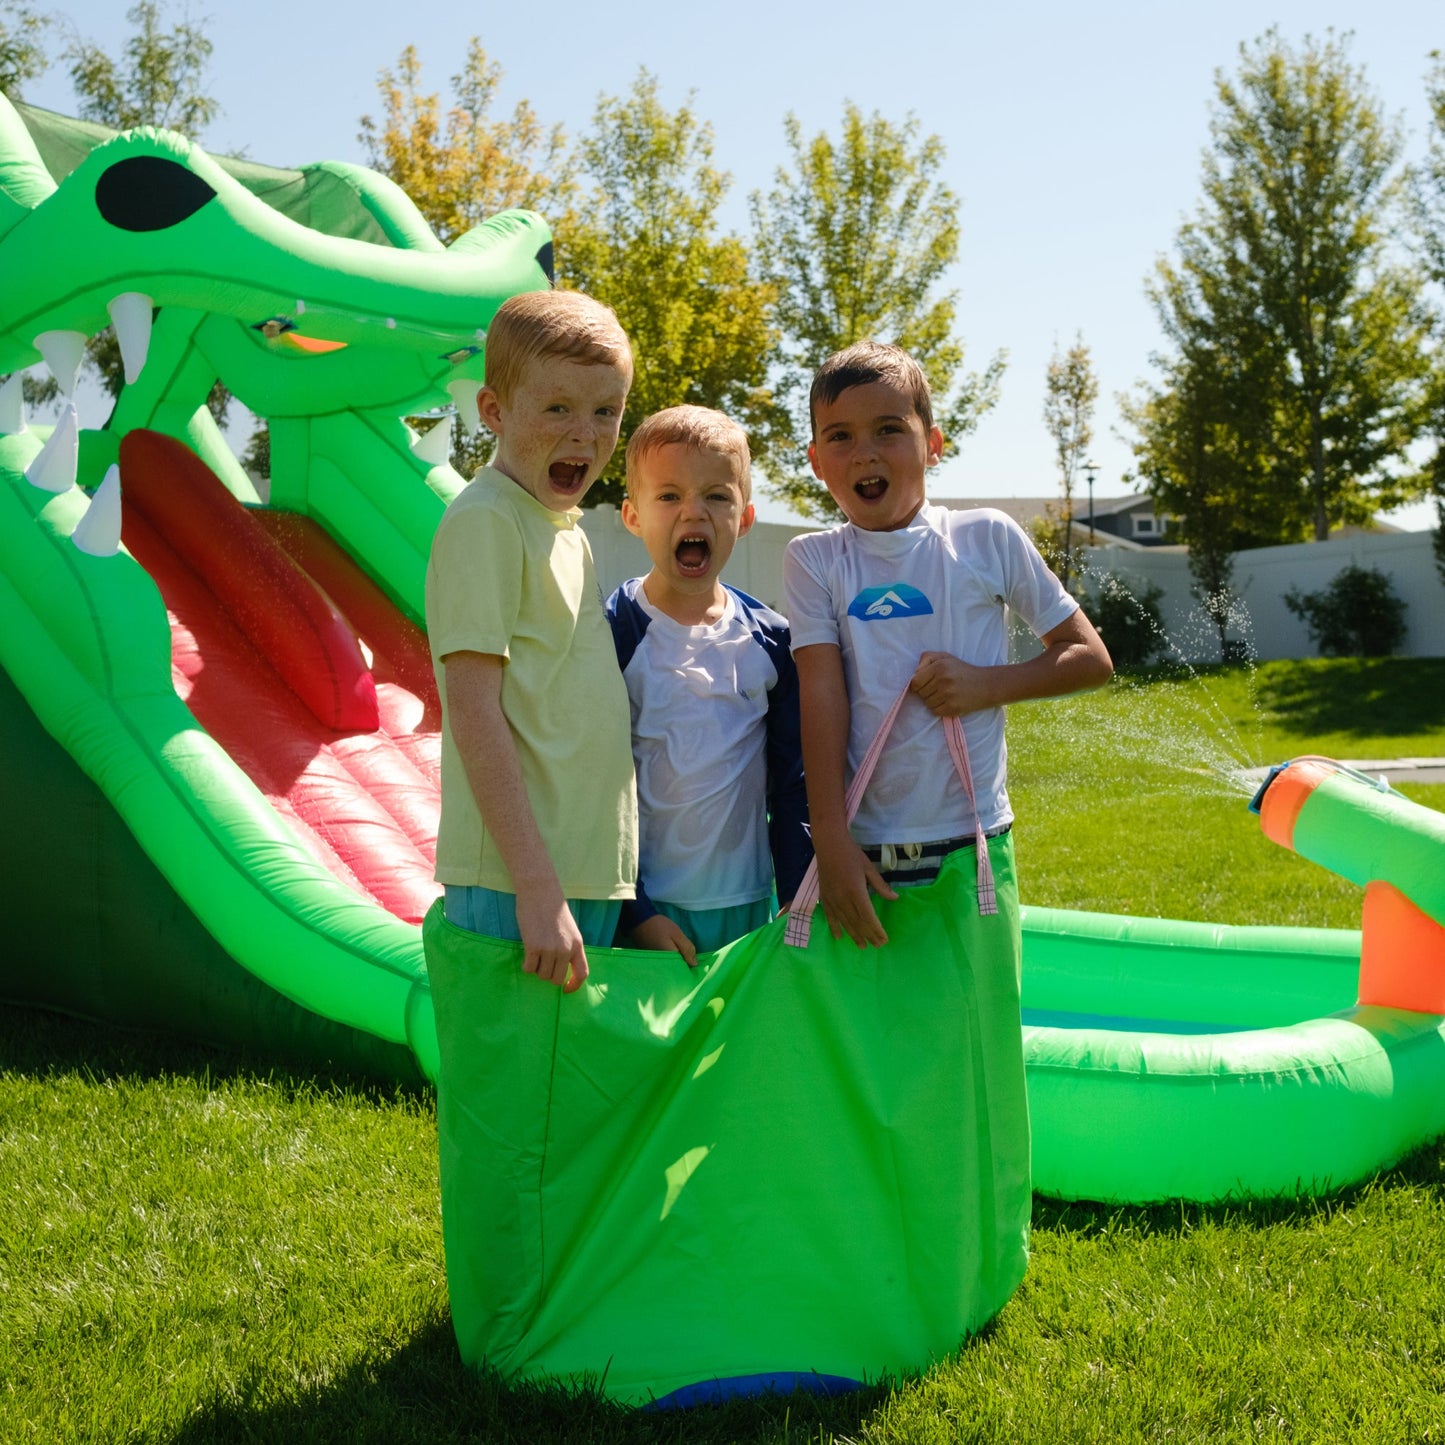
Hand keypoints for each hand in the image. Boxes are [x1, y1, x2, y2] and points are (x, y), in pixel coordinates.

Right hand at [515, 885, 588, 992]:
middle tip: (543, 963)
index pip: (582, 973)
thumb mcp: (569, 929)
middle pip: (557, 979)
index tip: (565, 990)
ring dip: (537, 968)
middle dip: (549, 975)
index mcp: (577, 944)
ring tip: (535, 953)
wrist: (539, 890)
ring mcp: (549, 949)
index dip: (574, 986)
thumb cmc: (553, 908)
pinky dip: (526, 965)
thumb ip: (568, 947)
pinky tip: (526, 954)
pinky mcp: (533, 947)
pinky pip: (529, 968)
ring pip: (542, 975)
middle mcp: (565, 950)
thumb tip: (561, 968)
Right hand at [628, 912, 698, 966]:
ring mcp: (654, 964)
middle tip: (687, 957)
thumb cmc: (659, 926)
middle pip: (676, 970)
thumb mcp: (677, 935)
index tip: (694, 961)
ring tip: (679, 954)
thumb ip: (687, 949)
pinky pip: (663, 964)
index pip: (683, 970)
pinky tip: (670, 953)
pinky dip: (668, 960)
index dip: (690, 966)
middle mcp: (661, 965)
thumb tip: (695, 964)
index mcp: (669, 960)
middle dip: (683, 965)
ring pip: (669, 967)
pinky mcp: (651, 960)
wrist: (638, 920)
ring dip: (675, 963)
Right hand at [813, 829, 896, 947]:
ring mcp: (832, 900)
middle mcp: (843, 899)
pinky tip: (839, 937)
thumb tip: (894, 898)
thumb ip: (881, 885)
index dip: (876, 930)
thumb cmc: (852, 855)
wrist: (829, 845)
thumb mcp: (869, 868)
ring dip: (854, 935)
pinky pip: (830, 917)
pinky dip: (835, 928)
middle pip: (857, 923)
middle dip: (868, 936)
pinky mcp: (824, 898)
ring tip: (863, 946)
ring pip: (844, 922)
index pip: (868, 916)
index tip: (884, 939)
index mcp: (856, 892)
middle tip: (877, 946)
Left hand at [910, 651, 993, 717]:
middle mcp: (943, 680)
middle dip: (926, 692)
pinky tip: (948, 701)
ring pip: (927, 703)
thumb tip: (914, 673)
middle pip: (921, 693)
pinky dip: (939, 708)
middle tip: (939, 688)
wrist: (986, 685)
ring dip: (933, 701)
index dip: (918, 684)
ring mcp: (948, 695)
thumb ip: (926, 658)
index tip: (926, 683)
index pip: (915, 681)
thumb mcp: (945, 657)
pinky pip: (935, 711)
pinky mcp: (953, 708)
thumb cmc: (962, 670)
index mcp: (939, 666)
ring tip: (945, 695)